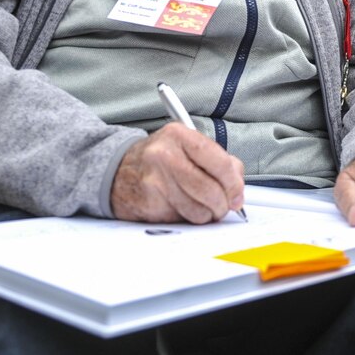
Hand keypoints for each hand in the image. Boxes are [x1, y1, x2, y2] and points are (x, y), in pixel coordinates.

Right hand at [110, 122, 244, 223]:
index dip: (234, 183)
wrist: (116, 170)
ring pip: (199, 209)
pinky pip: (182, 218)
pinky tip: (185, 208)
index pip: (219, 162)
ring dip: (209, 214)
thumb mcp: (186, 146)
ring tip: (206, 207)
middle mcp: (165, 155)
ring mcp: (155, 181)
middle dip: (224, 203)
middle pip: (211, 189)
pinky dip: (190, 218)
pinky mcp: (149, 203)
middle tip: (225, 205)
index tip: (237, 193)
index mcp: (179, 136)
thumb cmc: (158, 158)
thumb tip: (238, 189)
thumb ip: (218, 161)